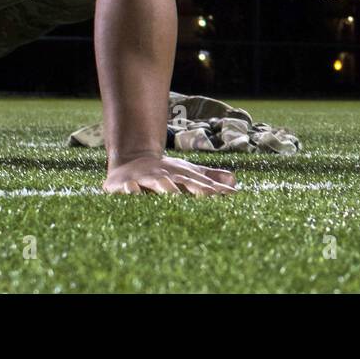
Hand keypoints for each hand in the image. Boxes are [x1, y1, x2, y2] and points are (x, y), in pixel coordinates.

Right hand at [104, 154, 238, 195]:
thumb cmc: (165, 171)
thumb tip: (235, 181)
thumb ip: (209, 178)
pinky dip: (129, 190)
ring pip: (157, 183)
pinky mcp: (124, 184)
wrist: (131, 160)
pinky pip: (127, 188)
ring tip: (174, 195)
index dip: (216, 189)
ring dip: (165, 188)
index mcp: (182, 175)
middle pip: (182, 182)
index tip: (232, 196)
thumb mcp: (187, 172)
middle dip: (194, 189)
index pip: (201, 183)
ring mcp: (146, 178)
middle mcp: (166, 176)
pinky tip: (132, 192)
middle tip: (209, 198)